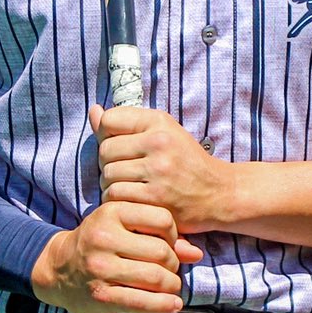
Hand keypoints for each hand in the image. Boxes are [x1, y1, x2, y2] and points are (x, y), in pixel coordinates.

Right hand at [29, 200, 205, 312]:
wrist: (59, 269)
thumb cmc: (100, 245)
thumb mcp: (124, 230)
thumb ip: (160, 236)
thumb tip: (196, 253)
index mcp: (112, 212)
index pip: (163, 219)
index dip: (174, 235)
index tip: (169, 245)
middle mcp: (104, 237)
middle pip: (163, 252)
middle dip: (174, 264)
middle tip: (170, 270)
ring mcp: (100, 268)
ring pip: (156, 278)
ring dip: (172, 286)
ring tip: (171, 287)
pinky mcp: (101, 295)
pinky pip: (143, 302)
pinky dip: (164, 305)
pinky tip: (172, 305)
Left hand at [91, 104, 235, 234]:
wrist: (218, 194)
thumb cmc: (186, 162)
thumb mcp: (162, 133)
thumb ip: (126, 123)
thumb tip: (93, 111)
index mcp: (159, 122)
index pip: (109, 120)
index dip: (107, 136)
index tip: (120, 148)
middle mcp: (159, 142)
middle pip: (105, 151)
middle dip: (107, 164)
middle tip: (123, 172)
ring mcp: (158, 171)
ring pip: (108, 175)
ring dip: (111, 185)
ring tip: (127, 187)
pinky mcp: (156, 197)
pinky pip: (116, 196)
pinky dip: (117, 201)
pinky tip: (130, 201)